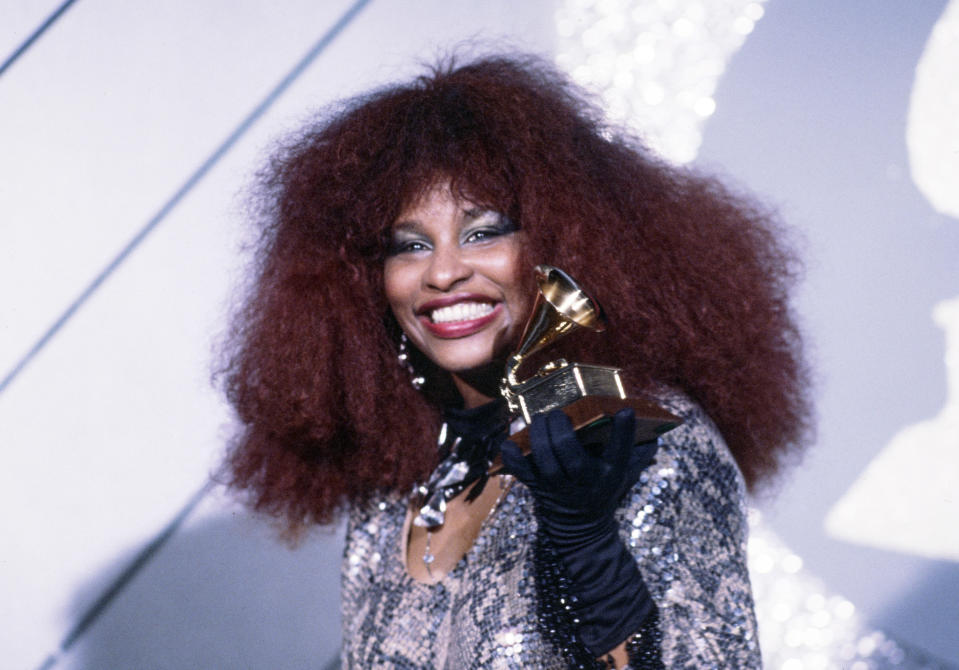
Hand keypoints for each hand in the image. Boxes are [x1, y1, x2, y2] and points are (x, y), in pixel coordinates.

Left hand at [500, 408, 654, 533]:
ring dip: (540, 438)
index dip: (624, 432)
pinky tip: (509, 443)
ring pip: (548, 465)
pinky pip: (523, 475)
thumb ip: (621, 442)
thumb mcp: (618, 469)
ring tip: (540, 419)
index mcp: (610, 474)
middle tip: (557, 413)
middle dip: (562, 431)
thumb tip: (627, 410)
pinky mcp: (539, 489)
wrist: (582, 525)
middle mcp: (586, 482)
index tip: (625, 411)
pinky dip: (513, 459)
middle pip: (573, 458)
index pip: (620, 453)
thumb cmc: (600, 485)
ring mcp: (560, 488)